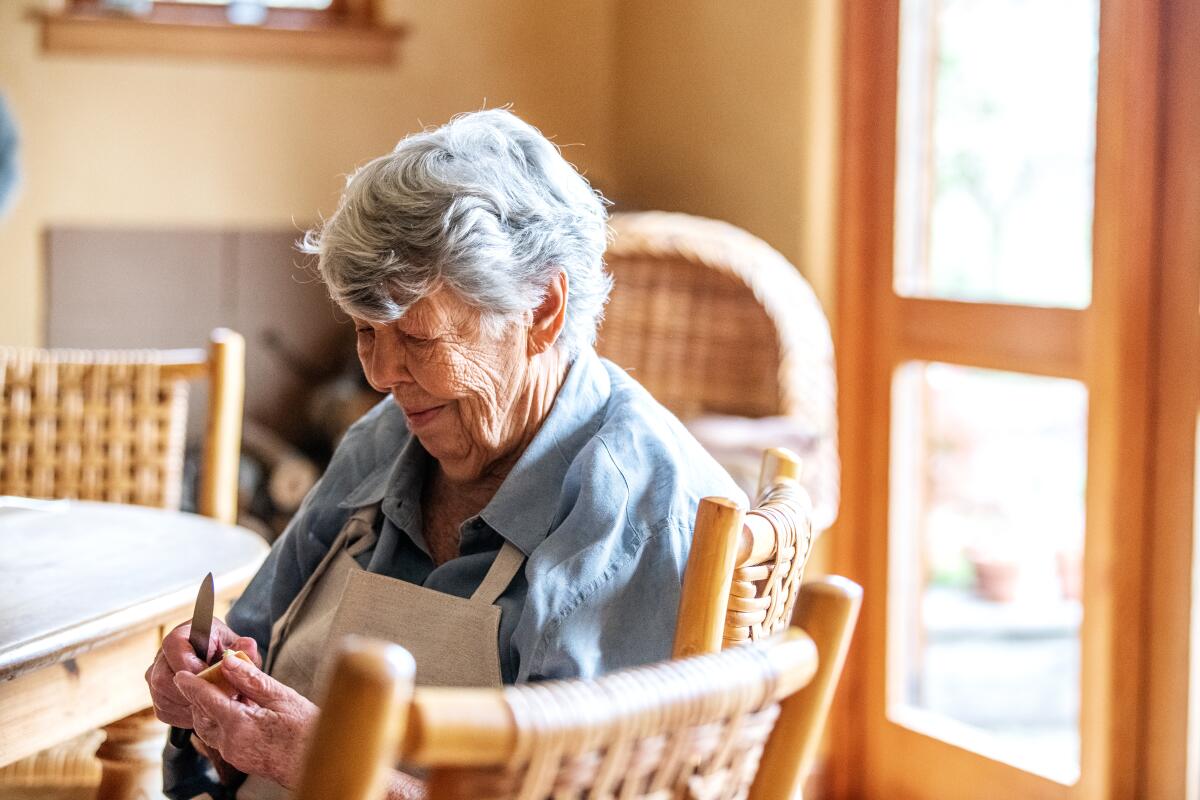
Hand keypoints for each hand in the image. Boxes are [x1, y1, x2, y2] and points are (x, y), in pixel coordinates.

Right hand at [145, 617, 260, 728]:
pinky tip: (203, 713)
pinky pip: (164, 711)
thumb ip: (245, 649)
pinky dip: (184, 716)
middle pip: (161, 677)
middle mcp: (164, 654)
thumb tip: (247, 645)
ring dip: (187, 706)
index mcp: (184, 633)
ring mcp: (156, 675)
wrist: (225, 669)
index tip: (210, 678)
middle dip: (188, 692)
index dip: (189, 665)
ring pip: (161, 697)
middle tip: (213, 699)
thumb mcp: (242, 650)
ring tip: (212, 707)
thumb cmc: (232, 656)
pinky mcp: (158, 695)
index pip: (173, 645)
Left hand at [175, 653, 316, 788]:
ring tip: (225, 691)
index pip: (206, 700)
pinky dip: (222, 720)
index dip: (192, 685)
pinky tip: (238, 708)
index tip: (181, 674)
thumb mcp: (282, 697)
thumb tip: (229, 661)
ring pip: (209, 728)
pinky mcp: (240, 758)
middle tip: (208, 677)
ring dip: (210, 709)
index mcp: (239, 725)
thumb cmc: (307, 731)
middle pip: (202, 716)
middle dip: (201, 696)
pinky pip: (221, 736)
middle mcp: (230, 743)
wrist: (318, 763)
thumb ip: (252, 680)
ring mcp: (234, 754)